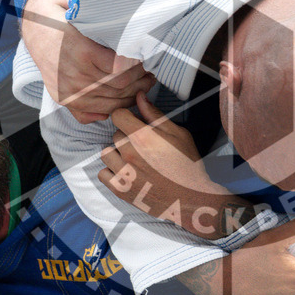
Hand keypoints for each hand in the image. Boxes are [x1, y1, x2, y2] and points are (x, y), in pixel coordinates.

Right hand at [21, 0, 155, 122]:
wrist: (37, 30)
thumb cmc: (66, 18)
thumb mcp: (87, 13)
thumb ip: (110, 21)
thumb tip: (139, 18)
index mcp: (82, 51)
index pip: (122, 71)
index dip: (140, 68)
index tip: (148, 59)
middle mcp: (74, 75)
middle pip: (119, 88)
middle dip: (140, 81)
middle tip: (151, 72)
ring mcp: (68, 90)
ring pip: (109, 103)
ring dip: (131, 95)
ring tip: (142, 84)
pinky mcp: (64, 100)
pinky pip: (93, 114)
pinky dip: (110, 109)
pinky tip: (121, 99)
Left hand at [98, 93, 249, 238]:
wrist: (190, 198)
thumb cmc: (187, 165)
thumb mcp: (177, 134)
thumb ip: (155, 115)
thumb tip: (140, 96)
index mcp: (143, 137)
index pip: (117, 115)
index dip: (126, 116)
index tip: (135, 122)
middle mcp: (129, 153)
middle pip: (114, 134)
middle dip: (126, 136)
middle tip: (142, 145)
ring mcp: (123, 173)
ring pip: (106, 153)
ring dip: (116, 153)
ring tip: (133, 159)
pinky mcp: (120, 190)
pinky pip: (103, 173)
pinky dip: (111, 172)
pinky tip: (127, 172)